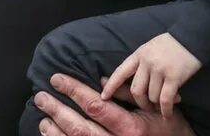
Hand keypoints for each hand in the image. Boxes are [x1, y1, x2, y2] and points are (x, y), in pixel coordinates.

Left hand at [35, 74, 194, 135]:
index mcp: (130, 129)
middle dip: (58, 110)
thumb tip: (101, 83)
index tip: (58, 79)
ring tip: (43, 118)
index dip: (74, 91)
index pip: (95, 106)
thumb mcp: (152, 109)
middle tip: (41, 96)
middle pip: (80, 128)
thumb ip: (126, 97)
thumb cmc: (168, 129)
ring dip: (56, 132)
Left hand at [102, 33, 201, 117]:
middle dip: (141, 102)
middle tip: (147, 106)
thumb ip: (142, 60)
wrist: (192, 36)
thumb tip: (132, 79)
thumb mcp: (151, 47)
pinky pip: (165, 99)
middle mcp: (147, 62)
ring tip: (161, 106)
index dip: (111, 85)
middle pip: (136, 89)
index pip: (121, 71)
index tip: (104, 97)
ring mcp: (160, 69)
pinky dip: (165, 110)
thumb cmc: (172, 43)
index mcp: (139, 53)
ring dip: (156, 104)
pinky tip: (167, 113)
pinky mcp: (173, 76)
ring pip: (151, 96)